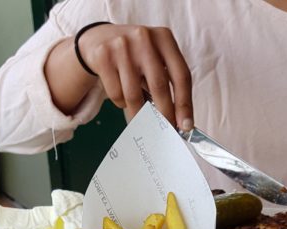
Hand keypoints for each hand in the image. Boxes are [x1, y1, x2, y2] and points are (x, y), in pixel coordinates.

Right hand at [76, 23, 192, 130]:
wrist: (100, 38)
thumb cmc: (135, 56)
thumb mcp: (155, 59)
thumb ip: (168, 82)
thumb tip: (179, 121)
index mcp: (164, 39)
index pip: (181, 75)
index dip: (185, 104)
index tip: (186, 126)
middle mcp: (144, 39)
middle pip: (159, 86)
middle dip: (164, 115)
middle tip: (165, 132)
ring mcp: (122, 46)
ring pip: (134, 95)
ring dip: (138, 113)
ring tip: (140, 116)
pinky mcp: (103, 56)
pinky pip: (116, 93)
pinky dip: (120, 102)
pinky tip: (120, 91)